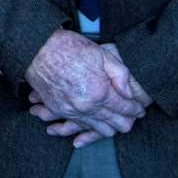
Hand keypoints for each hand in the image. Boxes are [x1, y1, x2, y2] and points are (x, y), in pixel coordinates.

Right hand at [24, 29, 146, 143]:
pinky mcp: (58, 110)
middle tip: (132, 117)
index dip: (136, 110)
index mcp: (101, 92)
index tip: (140, 109)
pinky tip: (94, 126)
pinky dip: (88, 128)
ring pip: (98, 130)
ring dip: (109, 127)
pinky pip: (78, 126)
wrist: (37, 47)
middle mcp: (87, 106)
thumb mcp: (103, 55)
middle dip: (126, 121)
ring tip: (115, 123)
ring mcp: (71, 110)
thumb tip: (129, 94)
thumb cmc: (69, 48)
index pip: (126, 109)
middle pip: (115, 124)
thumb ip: (121, 75)